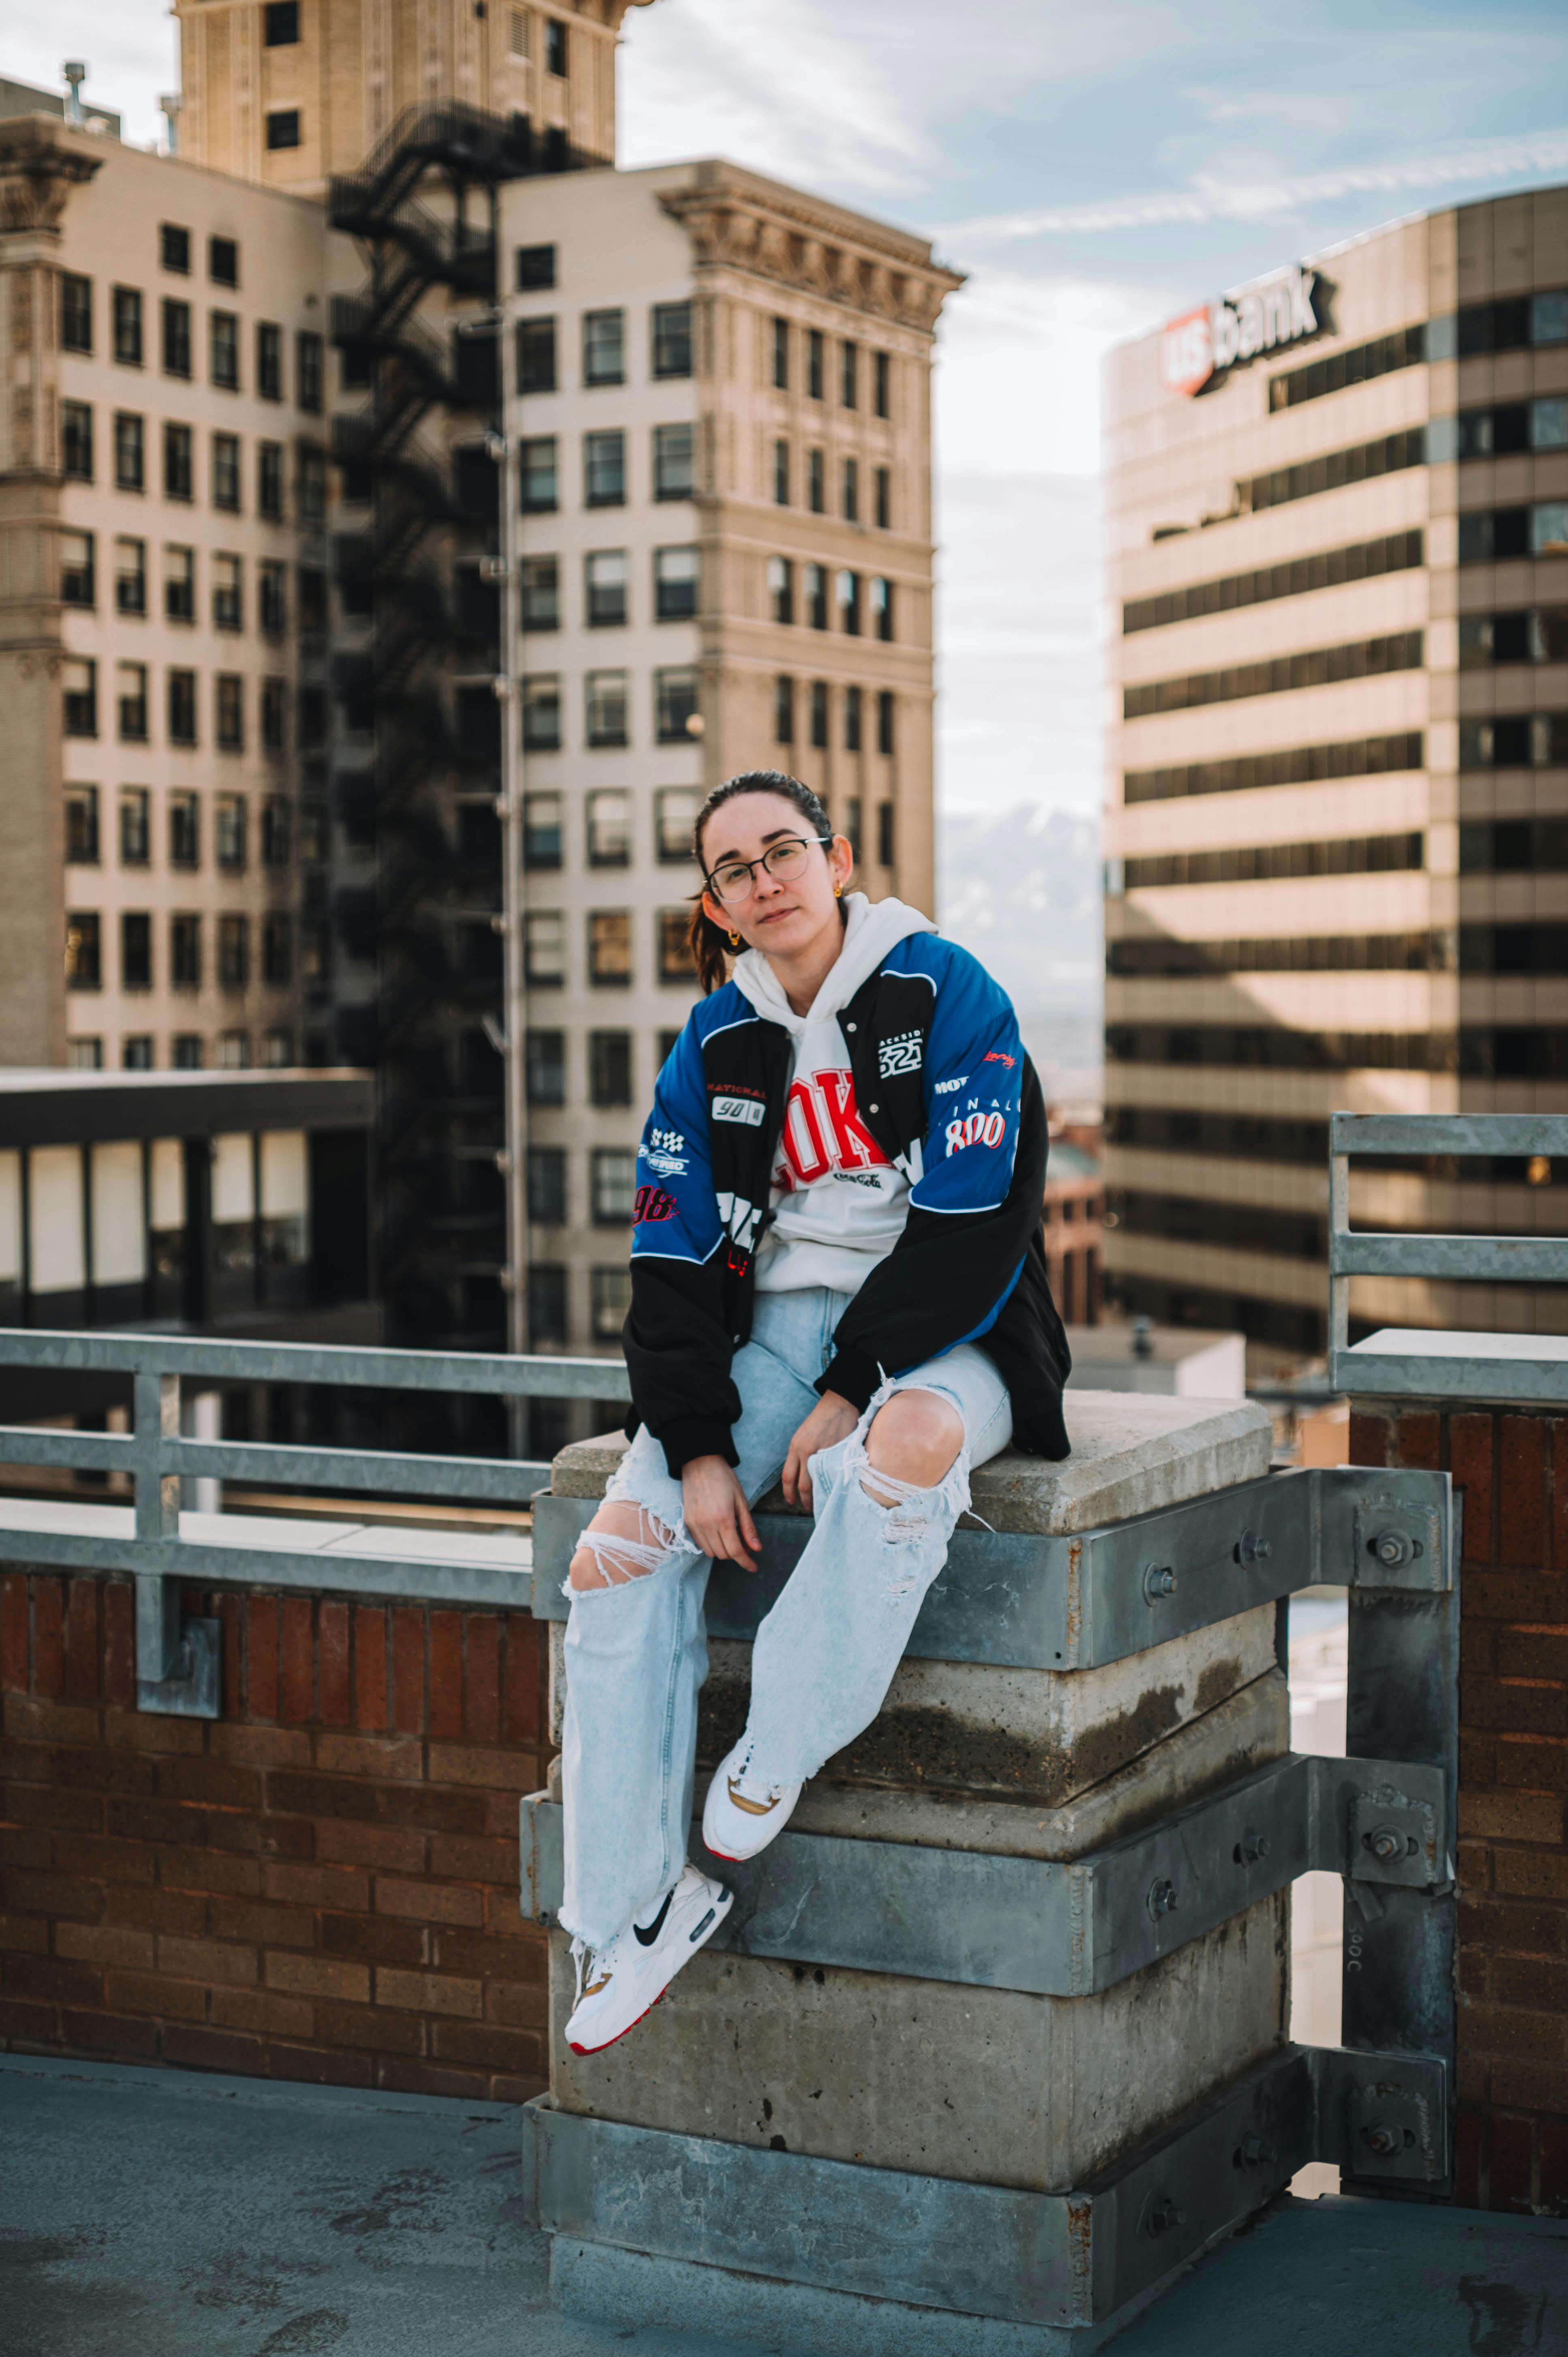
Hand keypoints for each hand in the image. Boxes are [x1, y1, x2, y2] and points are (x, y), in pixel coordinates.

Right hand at [681, 1456, 760, 1572]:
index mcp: (723, 1519)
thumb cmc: (724, 1479)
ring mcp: (694, 1524)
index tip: (753, 1567)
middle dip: (736, 1554)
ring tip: (730, 1537)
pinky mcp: (687, 1522)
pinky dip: (710, 1544)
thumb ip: (748, 1527)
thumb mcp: (742, 1501)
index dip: (746, 1562)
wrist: (699, 1463)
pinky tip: (718, 1533)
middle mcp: (707, 1525)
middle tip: (745, 1544)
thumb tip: (756, 1549)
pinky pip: (699, 1544)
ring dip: (723, 1550)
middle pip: (723, 1555)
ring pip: (710, 1552)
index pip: (735, 1551)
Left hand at [782, 1391, 859, 1511]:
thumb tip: (802, 1475)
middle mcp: (805, 1452)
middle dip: (804, 1500)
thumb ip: (801, 1455)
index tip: (791, 1501)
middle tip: (807, 1508)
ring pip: (818, 1482)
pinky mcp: (836, 1453)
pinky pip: (832, 1475)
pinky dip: (832, 1485)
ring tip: (820, 1503)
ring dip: (817, 1496)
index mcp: (795, 1447)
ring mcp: (822, 1453)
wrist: (838, 1405)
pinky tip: (834, 1491)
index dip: (788, 1493)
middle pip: (802, 1484)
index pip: (788, 1477)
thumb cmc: (822, 1420)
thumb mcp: (804, 1436)